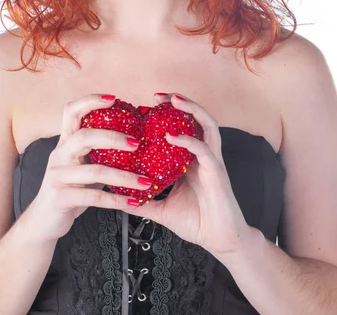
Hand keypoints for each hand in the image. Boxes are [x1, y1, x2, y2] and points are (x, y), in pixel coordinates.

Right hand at [25, 94, 152, 242]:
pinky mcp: (61, 198)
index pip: (71, 111)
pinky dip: (117, 200)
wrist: (44, 220)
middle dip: (113, 138)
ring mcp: (58, 176)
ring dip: (124, 176)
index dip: (90, 101)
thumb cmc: (69, 188)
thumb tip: (133, 138)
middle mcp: (59, 155)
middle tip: (137, 143)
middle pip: (84, 136)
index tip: (114, 99)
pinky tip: (133, 202)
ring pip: (95, 171)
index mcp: (65, 142)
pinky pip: (94, 196)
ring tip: (145, 181)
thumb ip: (97, 152)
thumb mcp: (80, 165)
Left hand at [123, 93, 251, 259]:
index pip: (182, 128)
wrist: (220, 241)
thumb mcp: (162, 209)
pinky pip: (204, 149)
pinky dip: (188, 139)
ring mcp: (212, 161)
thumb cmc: (197, 222)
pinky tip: (172, 135)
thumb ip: (143, 201)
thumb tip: (118, 199)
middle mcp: (203, 155)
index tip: (145, 107)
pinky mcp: (216, 172)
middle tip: (158, 96)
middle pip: (196, 118)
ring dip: (191, 109)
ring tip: (173, 100)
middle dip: (180, 102)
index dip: (167, 114)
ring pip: (207, 125)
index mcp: (191, 160)